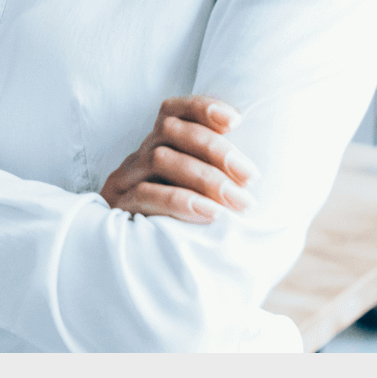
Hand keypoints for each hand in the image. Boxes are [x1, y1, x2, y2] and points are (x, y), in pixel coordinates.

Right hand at [100, 94, 258, 222]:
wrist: (140, 270)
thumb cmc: (185, 227)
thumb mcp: (203, 195)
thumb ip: (223, 177)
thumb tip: (257, 173)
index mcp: (159, 148)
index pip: (173, 111)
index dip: (201, 108)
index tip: (236, 121)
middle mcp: (140, 158)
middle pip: (170, 131)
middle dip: (216, 149)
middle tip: (250, 176)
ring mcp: (125, 181)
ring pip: (159, 159)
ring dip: (205, 177)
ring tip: (237, 201)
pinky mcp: (119, 208)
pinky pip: (146, 195)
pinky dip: (182, 201)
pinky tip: (210, 213)